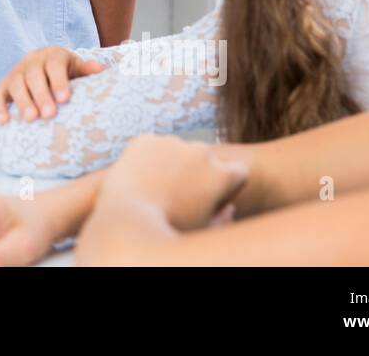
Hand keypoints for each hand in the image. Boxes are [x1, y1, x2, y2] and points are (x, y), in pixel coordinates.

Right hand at [0, 46, 103, 123]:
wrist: (47, 70)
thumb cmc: (67, 74)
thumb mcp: (78, 69)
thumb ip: (87, 70)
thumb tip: (101, 70)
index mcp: (53, 55)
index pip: (54, 65)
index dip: (58, 81)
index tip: (64, 99)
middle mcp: (32, 61)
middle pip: (33, 75)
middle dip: (41, 94)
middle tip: (49, 114)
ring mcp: (15, 72)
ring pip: (15, 83)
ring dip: (22, 101)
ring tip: (31, 119)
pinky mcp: (3, 85)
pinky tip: (4, 122)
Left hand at [99, 135, 248, 232]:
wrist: (129, 218)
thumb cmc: (171, 230)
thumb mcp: (205, 230)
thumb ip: (224, 218)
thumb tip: (229, 208)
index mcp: (221, 174)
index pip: (239, 171)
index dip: (229, 183)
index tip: (215, 194)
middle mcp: (201, 152)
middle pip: (206, 158)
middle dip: (198, 171)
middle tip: (180, 193)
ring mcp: (172, 142)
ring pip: (177, 149)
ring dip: (173, 161)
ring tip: (157, 186)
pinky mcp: (147, 139)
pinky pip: (152, 146)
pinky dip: (149, 157)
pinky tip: (141, 177)